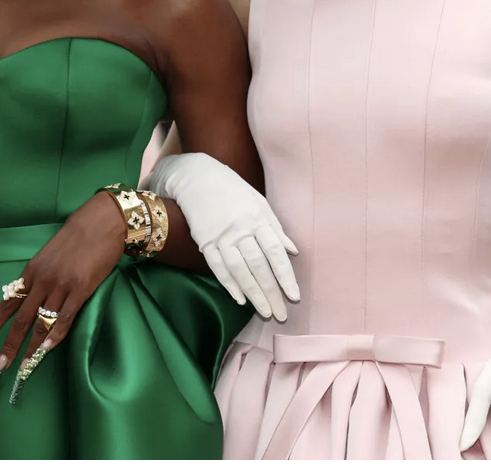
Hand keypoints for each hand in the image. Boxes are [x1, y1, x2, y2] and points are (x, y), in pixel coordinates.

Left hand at [0, 194, 124, 399]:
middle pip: (20, 319)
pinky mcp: (80, 290)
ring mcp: (61, 286)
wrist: (100, 223)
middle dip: (9, 344)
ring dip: (31, 348)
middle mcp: (42, 281)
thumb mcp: (48, 256)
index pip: (7, 303)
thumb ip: (38, 278)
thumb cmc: (75, 238)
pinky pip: (65, 318)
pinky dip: (55, 336)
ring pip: (41, 323)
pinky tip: (46, 350)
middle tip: (0, 366)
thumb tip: (28, 299)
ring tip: (24, 367)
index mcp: (31, 272)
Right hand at [150, 153, 298, 320]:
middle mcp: (240, 229)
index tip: (294, 296)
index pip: (275, 253)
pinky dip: (229, 284)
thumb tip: (294, 251)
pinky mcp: (204, 241)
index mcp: (258, 218)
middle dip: (271, 292)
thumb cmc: (233, 189)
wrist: (196, 177)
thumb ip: (276, 229)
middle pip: (258, 266)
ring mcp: (221, 236)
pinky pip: (218, 267)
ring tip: (264, 312)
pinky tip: (239, 299)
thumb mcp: (259, 202)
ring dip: (253, 294)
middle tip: (281, 314)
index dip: (285, 276)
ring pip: (239, 270)